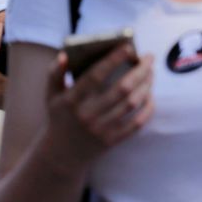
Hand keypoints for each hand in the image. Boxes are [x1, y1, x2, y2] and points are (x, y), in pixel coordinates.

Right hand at [41, 45, 153, 163]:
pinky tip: (151, 96)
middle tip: (149, 58)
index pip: (95, 76)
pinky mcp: (113, 140)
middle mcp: (87, 114)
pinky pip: (136, 123)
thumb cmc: (59, 117)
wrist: (62, 154)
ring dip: (146, 86)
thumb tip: (65, 55)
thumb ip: (55, 73)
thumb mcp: (51, 95)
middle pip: (121, 89)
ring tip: (151, 73)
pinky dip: (147, 109)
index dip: (113, 60)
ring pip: (131, 104)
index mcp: (71, 100)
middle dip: (139, 71)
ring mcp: (101, 129)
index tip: (128, 47)